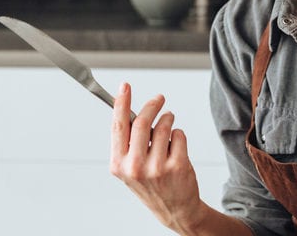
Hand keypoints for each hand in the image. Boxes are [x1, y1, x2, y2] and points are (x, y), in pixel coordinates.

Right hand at [109, 82, 204, 232]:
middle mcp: (135, 167)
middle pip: (142, 122)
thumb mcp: (130, 168)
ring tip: (169, 126)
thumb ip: (128, 143)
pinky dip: (178, 135)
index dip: (121, 103)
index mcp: (118, 165)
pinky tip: (176, 147)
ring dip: (168, 120)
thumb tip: (129, 110)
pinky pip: (179, 135)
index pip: (118, 126)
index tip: (125, 86)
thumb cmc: (151, 184)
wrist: (175, 209)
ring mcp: (157, 167)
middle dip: (153, 105)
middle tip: (159, 99)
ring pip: (163, 126)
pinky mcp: (177, 166)